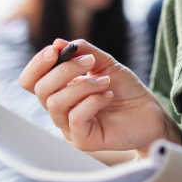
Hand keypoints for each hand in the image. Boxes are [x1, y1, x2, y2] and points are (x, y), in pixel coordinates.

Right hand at [19, 39, 181, 155]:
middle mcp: (60, 109)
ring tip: (105, 81)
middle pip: (40, 90)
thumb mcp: (107, 64)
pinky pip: (74, 118)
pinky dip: (92, 101)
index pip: (31, 81)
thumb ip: (85, 52)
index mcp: (60, 90)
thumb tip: (59, 42)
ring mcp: (69, 126)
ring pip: (55, 103)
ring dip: (83, 86)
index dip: (37, 65)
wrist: (151, 112)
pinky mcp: (82, 139)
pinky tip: (108, 96)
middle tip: (90, 61)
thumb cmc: (126, 89)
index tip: (55, 50)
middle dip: (65, 70)